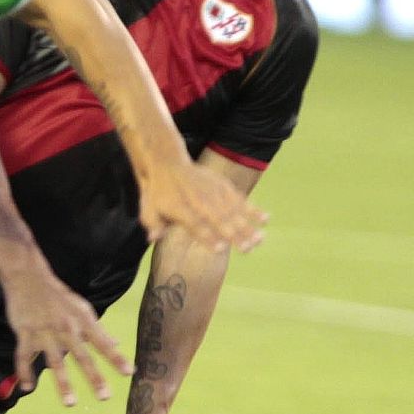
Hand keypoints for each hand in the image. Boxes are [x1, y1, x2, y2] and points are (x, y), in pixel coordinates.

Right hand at [4, 265, 132, 405]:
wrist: (28, 278)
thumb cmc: (58, 296)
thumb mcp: (81, 309)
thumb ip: (98, 330)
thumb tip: (117, 343)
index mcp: (81, 321)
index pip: (103, 342)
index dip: (116, 357)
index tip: (129, 373)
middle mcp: (65, 328)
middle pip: (81, 356)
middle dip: (94, 377)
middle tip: (105, 396)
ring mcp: (44, 332)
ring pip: (55, 361)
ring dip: (63, 383)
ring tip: (70, 403)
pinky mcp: (24, 333)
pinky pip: (23, 356)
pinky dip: (24, 372)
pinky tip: (27, 387)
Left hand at [138, 159, 264, 252]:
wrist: (167, 164)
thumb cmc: (158, 192)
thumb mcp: (148, 209)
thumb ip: (153, 225)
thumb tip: (153, 238)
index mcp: (181, 209)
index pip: (196, 225)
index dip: (207, 236)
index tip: (219, 249)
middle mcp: (200, 201)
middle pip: (219, 220)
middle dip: (234, 235)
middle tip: (248, 249)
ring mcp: (213, 193)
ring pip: (233, 211)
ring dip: (248, 226)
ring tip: (260, 239)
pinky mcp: (223, 186)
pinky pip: (240, 199)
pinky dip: (253, 209)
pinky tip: (266, 219)